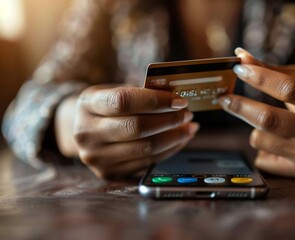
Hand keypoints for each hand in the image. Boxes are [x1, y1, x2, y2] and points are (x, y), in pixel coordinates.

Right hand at [56, 85, 198, 178]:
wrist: (85, 130)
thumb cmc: (107, 107)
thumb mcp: (115, 91)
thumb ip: (141, 92)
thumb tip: (175, 97)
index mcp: (87, 104)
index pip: (124, 101)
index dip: (155, 101)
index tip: (178, 100)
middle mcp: (87, 133)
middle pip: (137, 127)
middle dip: (169, 120)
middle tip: (186, 114)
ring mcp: (97, 157)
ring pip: (146, 148)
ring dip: (175, 137)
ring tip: (188, 127)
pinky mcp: (110, 173)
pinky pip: (148, 162)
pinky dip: (169, 150)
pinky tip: (179, 140)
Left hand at [219, 48, 294, 177]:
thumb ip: (273, 70)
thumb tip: (241, 56)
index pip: (289, 88)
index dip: (260, 77)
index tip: (238, 69)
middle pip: (269, 120)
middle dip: (239, 106)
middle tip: (223, 98)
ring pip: (260, 140)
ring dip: (253, 128)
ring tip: (266, 123)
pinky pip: (262, 158)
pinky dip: (261, 147)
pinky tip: (275, 142)